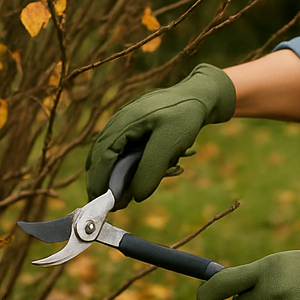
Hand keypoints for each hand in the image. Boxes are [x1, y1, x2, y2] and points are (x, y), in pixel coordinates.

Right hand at [86, 64, 235, 200]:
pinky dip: (128, 163)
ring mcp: (125, 122)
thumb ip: (151, 169)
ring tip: (124, 193)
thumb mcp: (170, 143)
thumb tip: (135, 196)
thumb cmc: (185, 116)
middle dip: (106, 180)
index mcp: (122, 123)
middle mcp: (119, 121)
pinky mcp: (135, 125)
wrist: (200, 94)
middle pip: (102, 155)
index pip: (102, 157)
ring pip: (113, 152)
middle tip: (113, 204)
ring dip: (118, 173)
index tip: (100, 203)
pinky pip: (124, 148)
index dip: (99, 181)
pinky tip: (136, 174)